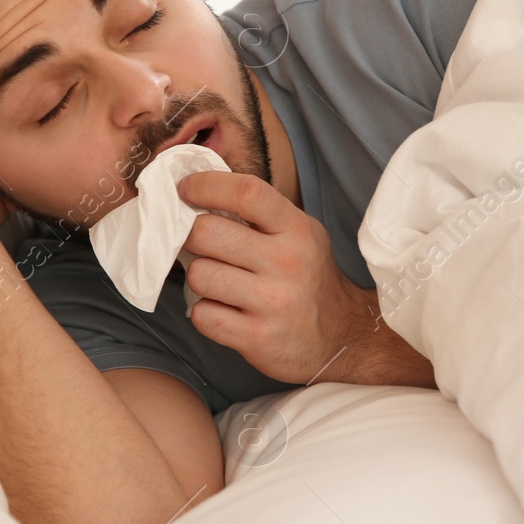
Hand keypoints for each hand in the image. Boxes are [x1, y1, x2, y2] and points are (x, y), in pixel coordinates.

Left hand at [177, 170, 377, 383]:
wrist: (338, 337)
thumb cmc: (307, 278)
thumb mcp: (299, 234)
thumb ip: (259, 212)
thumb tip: (200, 186)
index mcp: (296, 229)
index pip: (246, 193)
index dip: (206, 186)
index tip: (186, 190)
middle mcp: (287, 262)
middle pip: (207, 233)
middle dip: (192, 237)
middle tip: (201, 245)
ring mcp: (273, 301)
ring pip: (199, 275)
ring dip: (201, 279)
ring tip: (221, 284)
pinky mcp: (258, 337)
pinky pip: (202, 315)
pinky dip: (206, 313)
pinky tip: (226, 311)